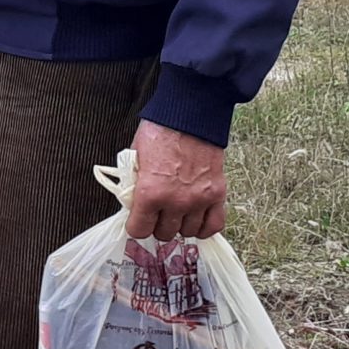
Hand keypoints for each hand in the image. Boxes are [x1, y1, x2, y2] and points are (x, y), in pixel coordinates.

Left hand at [121, 119, 227, 248]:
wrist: (190, 115)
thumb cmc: (161, 131)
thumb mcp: (135, 156)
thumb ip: (133, 182)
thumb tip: (132, 201)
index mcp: (150, 192)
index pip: (139, 230)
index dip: (136, 225)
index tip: (138, 220)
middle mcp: (175, 201)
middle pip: (164, 234)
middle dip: (157, 225)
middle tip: (157, 213)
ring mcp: (198, 200)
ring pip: (187, 232)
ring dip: (180, 224)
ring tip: (176, 212)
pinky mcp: (217, 194)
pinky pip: (213, 225)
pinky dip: (204, 227)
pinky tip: (196, 219)